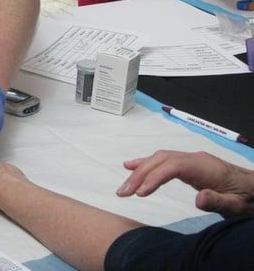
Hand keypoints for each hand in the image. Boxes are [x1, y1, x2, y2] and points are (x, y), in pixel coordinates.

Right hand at [116, 150, 253, 216]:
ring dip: (139, 171)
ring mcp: (190, 159)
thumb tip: (198, 198)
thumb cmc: (247, 198)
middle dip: (139, 175)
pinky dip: (146, 163)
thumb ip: (218, 201)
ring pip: (159, 159)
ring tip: (123, 186)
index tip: (140, 192)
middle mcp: (194, 158)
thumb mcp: (237, 206)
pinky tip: (131, 166)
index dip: (154, 176)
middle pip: (161, 161)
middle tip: (123, 192)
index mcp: (205, 167)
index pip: (173, 166)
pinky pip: (162, 160)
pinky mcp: (187, 164)